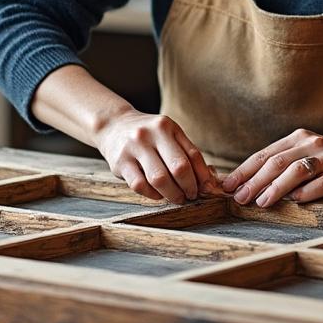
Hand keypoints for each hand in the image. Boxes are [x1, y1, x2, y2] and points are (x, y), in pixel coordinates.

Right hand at [93, 109, 218, 203]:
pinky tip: (158, 194)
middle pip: (178, 168)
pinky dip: (153, 195)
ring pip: (159, 180)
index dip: (202, 176)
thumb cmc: (150, 135)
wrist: (114, 125)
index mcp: (166, 126)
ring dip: (172, 194)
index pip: (192, 155)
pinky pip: (140, 186)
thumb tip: (208, 183)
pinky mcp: (119, 163)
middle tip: (191, 195)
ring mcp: (133, 148)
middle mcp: (149, 134)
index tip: (205, 188)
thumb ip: (188, 154)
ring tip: (177, 197)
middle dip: (189, 187)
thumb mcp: (170, 134)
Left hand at [222, 129, 322, 206]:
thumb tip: (245, 184)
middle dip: (255, 181)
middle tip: (240, 198)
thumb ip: (280, 164)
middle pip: (277, 162)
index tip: (227, 186)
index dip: (244, 170)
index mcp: (297, 138)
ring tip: (261, 202)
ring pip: (297, 171)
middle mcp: (311, 144)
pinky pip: (321, 184)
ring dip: (277, 187)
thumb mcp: (304, 154)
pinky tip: (294, 201)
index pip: (265, 154)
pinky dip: (306, 193)